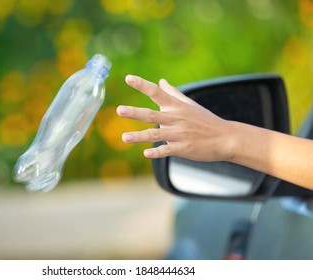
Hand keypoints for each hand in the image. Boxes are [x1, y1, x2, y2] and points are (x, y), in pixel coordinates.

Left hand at [116, 75, 234, 161]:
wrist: (226, 138)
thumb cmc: (205, 120)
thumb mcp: (190, 104)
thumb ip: (173, 93)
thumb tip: (161, 81)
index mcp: (176, 107)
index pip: (157, 92)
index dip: (142, 85)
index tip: (128, 78)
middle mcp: (176, 119)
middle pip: (152, 115)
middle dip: (135, 113)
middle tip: (119, 110)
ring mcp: (179, 134)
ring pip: (156, 135)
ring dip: (139, 136)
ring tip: (124, 137)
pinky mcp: (183, 148)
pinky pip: (167, 150)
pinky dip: (157, 152)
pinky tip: (146, 154)